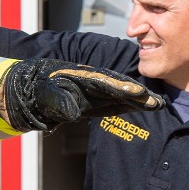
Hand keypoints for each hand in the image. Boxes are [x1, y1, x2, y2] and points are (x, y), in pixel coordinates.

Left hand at [4, 58, 164, 132]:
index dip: (118, 87)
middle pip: (116, 85)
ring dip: (137, 99)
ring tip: (156, 104)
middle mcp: (91, 82)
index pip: (101, 82)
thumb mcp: (44, 94)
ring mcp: (96, 90)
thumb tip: (73, 112)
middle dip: (134, 92)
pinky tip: (147, 106)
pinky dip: (132, 103)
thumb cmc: (38, 90)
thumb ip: (59, 102)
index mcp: (78, 77)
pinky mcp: (98, 100)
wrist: (32, 89)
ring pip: (120, 93)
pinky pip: (117, 101)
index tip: (135, 92)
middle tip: (153, 100)